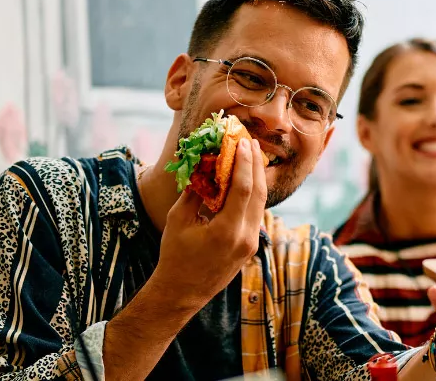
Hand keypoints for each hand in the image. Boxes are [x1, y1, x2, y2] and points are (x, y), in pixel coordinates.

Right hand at [154, 138, 266, 307]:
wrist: (182, 293)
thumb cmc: (174, 256)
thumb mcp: (177, 220)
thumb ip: (193, 192)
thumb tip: (205, 166)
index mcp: (227, 231)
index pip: (243, 189)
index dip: (244, 163)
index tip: (242, 142)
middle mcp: (245, 237)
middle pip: (258, 193)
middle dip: (256, 165)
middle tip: (251, 142)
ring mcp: (251, 243)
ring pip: (261, 204)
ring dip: (257, 178)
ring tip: (252, 156)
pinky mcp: (250, 246)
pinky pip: (256, 214)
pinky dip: (253, 194)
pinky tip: (247, 180)